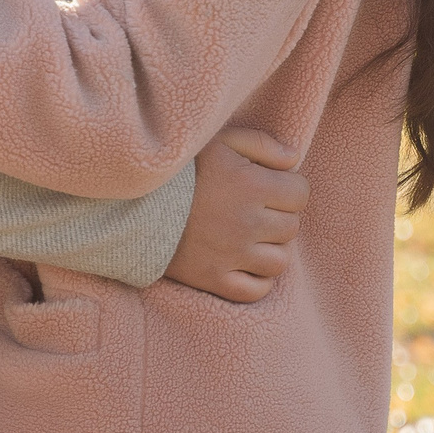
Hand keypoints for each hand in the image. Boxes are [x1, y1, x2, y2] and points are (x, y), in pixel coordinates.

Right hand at [162, 128, 309, 303]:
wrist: (133, 203)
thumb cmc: (180, 169)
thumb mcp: (219, 141)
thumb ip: (261, 144)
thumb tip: (294, 158)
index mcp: (252, 185)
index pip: (300, 193)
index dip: (289, 187)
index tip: (271, 185)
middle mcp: (247, 223)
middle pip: (291, 227)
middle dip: (279, 216)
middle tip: (256, 209)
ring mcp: (232, 255)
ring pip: (279, 262)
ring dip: (271, 248)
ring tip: (251, 236)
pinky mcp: (214, 279)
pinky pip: (256, 290)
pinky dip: (257, 279)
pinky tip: (244, 262)